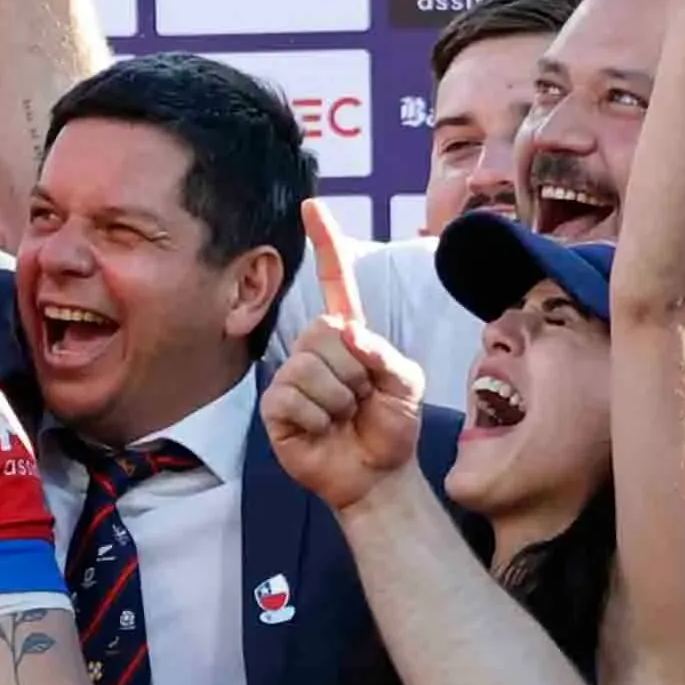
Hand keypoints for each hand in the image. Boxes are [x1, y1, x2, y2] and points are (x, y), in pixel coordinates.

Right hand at [257, 202, 427, 509]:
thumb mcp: (408, 384)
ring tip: (342, 417)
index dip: (325, 244)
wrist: (377, 475)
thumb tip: (349, 336)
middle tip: (360, 399)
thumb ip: (387, 354)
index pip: (335, 282)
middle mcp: (314, 349)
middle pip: (324, 333)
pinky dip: (317, 419)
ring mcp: (292, 377)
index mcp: (348, 334)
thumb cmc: (391, 426)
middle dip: (354, 372)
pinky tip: (321, 430)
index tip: (313, 209)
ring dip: (338, 400)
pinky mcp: (276, 407)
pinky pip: (294, 398)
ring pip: (311, 369)